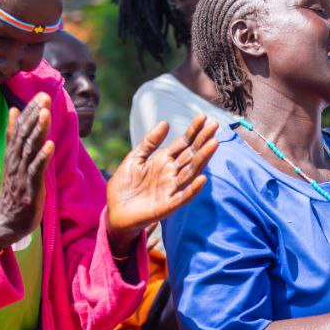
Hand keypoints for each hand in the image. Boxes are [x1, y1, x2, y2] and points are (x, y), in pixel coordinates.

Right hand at [0, 94, 53, 251]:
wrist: (6, 222)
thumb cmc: (14, 189)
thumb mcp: (14, 160)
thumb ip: (14, 137)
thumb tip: (14, 111)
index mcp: (13, 154)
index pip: (20, 128)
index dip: (30, 111)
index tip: (41, 94)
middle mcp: (15, 161)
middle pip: (24, 134)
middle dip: (34, 115)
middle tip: (44, 97)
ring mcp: (21, 175)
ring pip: (29, 149)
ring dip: (38, 131)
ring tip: (45, 113)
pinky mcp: (29, 189)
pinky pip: (35, 171)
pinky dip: (42, 158)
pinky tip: (50, 145)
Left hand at [106, 114, 218, 248]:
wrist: (114, 211)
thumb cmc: (124, 186)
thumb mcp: (134, 159)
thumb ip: (149, 143)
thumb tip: (166, 123)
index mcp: (164, 161)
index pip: (183, 144)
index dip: (193, 131)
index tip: (203, 117)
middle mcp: (171, 174)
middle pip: (191, 155)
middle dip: (203, 140)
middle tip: (215, 125)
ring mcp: (171, 189)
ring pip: (191, 172)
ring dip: (203, 159)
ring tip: (213, 143)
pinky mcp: (167, 206)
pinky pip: (183, 197)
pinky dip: (193, 189)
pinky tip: (202, 179)